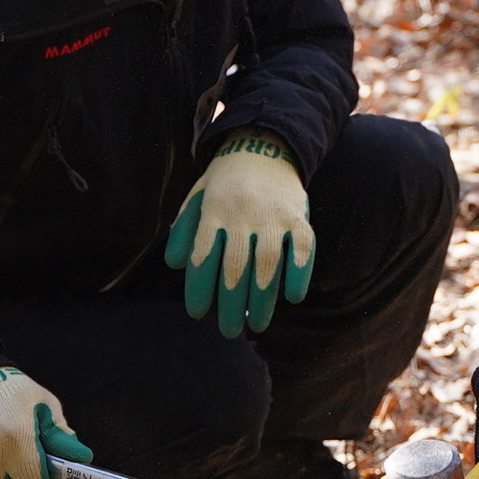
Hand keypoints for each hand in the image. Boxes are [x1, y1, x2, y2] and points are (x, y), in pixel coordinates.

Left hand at [166, 131, 313, 336]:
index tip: (197, 313)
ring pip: (267, 265)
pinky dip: (299, 274)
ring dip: (262, 300)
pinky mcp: (297, 216)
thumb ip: (185, 231)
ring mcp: (272, 215)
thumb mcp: (197, 198)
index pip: (202, 258)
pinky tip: (293, 297)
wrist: (263, 146)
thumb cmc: (224, 182)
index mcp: (213, 211)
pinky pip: (301, 249)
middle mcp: (242, 214)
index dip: (198, 289)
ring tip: (256, 325)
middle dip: (230, 305)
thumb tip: (177, 265)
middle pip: (234, 268)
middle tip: (228, 331)